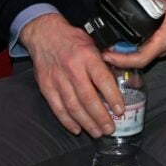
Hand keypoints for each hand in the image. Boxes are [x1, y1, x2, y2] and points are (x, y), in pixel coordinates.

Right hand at [20, 13, 120, 137]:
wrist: (44, 33)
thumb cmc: (73, 39)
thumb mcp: (94, 43)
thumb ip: (105, 61)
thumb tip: (121, 78)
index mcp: (88, 57)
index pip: (103, 80)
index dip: (112, 97)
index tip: (120, 110)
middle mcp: (72, 69)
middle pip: (87, 98)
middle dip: (100, 116)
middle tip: (110, 128)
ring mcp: (58, 79)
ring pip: (73, 106)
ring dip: (86, 122)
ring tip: (97, 132)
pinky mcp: (46, 86)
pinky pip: (57, 107)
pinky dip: (67, 120)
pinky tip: (77, 128)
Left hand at [102, 0, 165, 69]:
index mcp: (164, 40)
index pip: (139, 59)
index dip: (120, 59)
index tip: (106, 54)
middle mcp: (162, 48)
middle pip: (136, 60)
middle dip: (117, 56)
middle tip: (101, 47)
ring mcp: (164, 46)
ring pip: (141, 55)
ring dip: (124, 52)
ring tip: (110, 42)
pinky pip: (146, 49)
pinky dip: (133, 47)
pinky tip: (126, 37)